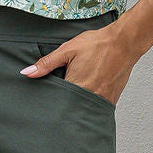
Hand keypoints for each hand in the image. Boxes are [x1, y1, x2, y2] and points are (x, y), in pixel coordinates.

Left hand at [19, 23, 136, 105]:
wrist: (124, 42)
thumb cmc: (98, 44)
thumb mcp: (67, 50)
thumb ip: (46, 64)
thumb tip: (27, 73)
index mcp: (77, 86)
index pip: (57, 102)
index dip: (51, 101)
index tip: (47, 100)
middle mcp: (91, 97)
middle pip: (71, 109)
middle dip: (64, 105)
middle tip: (63, 95)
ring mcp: (103, 100)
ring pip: (84, 110)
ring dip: (78, 105)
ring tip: (77, 93)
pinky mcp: (112, 100)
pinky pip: (97, 107)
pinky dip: (90, 103)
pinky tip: (89, 92)